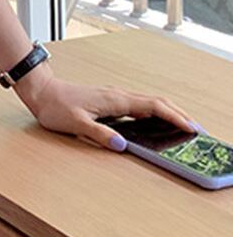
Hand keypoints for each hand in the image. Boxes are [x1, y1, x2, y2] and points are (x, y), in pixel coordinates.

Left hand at [15, 73, 198, 150]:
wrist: (42, 91)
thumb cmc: (55, 106)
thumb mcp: (76, 124)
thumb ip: (99, 134)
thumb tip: (122, 145)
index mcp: (115, 100)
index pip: (153, 106)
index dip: (174, 116)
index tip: (189, 126)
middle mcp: (118, 95)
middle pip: (156, 101)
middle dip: (178, 113)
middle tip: (194, 128)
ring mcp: (114, 96)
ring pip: (148, 101)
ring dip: (167, 111)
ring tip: (181, 125)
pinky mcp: (109, 99)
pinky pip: (137, 104)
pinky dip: (153, 111)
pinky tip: (154, 121)